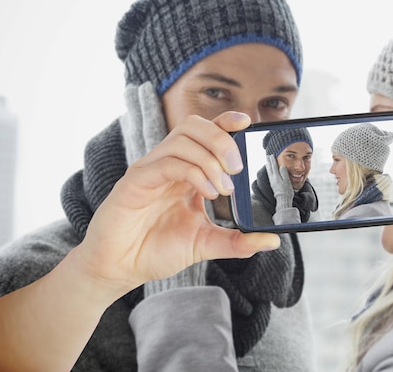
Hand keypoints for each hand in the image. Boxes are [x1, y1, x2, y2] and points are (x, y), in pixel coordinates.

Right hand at [74, 112, 280, 296]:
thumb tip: (272, 240)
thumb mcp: (206, 244)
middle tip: (237, 168)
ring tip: (223, 188)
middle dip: (222, 139)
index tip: (248, 123)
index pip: (206, 133)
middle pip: (195, 127)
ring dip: (210, 159)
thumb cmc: (156, 250)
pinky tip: (207, 193)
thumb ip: (238, 241)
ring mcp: (151, 170)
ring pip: (181, 139)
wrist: (120, 268)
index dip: (226, 122)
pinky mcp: (136, 181)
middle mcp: (169, 164)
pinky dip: (193, 172)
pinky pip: (167, 162)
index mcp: (186, 171)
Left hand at [266, 154, 293, 210]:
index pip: (274, 166)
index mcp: (276, 177)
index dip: (273, 160)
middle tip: (267, 156)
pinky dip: (269, 171)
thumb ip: (284, 173)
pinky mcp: (273, 185)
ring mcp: (272, 182)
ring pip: (269, 172)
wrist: (283, 199)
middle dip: (269, 162)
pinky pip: (270, 175)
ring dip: (268, 166)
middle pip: (270, 168)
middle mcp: (273, 179)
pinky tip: (270, 171)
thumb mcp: (287, 181)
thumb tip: (281, 166)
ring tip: (267, 162)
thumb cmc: (286, 191)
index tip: (272, 155)